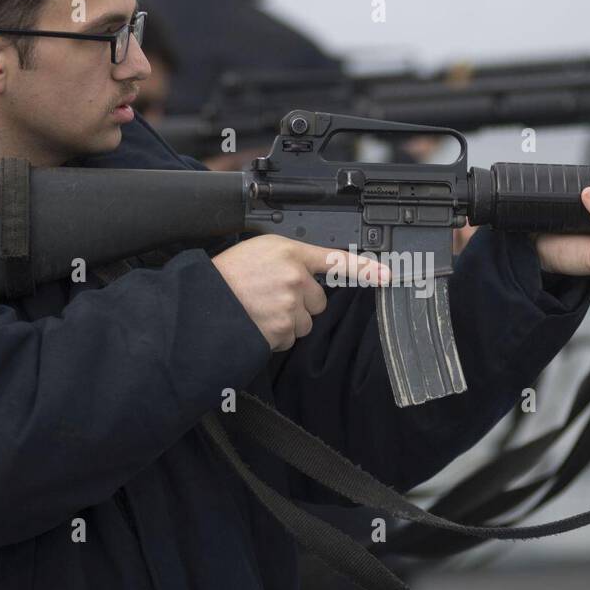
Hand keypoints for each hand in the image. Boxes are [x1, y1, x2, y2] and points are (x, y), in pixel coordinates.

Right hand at [212, 235, 389, 350]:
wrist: (203, 302)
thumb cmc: (227, 276)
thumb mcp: (260, 250)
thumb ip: (291, 258)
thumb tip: (311, 272)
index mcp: (289, 252)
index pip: (336, 260)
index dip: (366, 269)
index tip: (386, 275)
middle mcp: (293, 277)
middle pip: (318, 301)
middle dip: (300, 303)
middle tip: (272, 297)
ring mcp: (289, 305)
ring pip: (305, 322)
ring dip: (288, 321)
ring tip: (261, 310)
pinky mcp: (281, 329)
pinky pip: (290, 338)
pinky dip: (276, 335)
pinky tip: (258, 323)